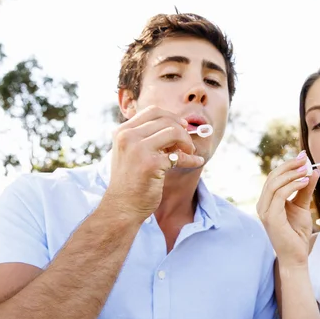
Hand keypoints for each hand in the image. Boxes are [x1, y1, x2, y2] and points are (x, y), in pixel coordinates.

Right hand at [102, 105, 204, 220]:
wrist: (122, 207)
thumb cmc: (130, 181)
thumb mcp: (131, 152)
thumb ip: (146, 137)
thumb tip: (178, 125)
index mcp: (122, 131)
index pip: (152, 111)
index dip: (172, 117)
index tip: (182, 126)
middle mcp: (128, 137)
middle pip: (165, 120)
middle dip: (182, 130)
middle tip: (187, 143)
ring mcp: (138, 149)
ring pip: (174, 131)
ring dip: (187, 142)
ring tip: (189, 152)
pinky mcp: (150, 164)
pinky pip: (179, 155)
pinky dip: (191, 158)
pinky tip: (197, 161)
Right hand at [256, 151, 319, 267]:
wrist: (296, 256)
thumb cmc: (297, 233)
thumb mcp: (302, 206)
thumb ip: (305, 189)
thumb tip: (313, 171)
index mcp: (267, 200)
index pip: (274, 177)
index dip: (288, 165)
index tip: (303, 156)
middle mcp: (262, 204)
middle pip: (273, 177)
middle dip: (290, 165)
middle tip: (305, 158)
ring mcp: (264, 211)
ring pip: (274, 184)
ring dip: (292, 173)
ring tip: (307, 169)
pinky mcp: (270, 217)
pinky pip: (279, 194)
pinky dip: (292, 185)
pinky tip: (305, 182)